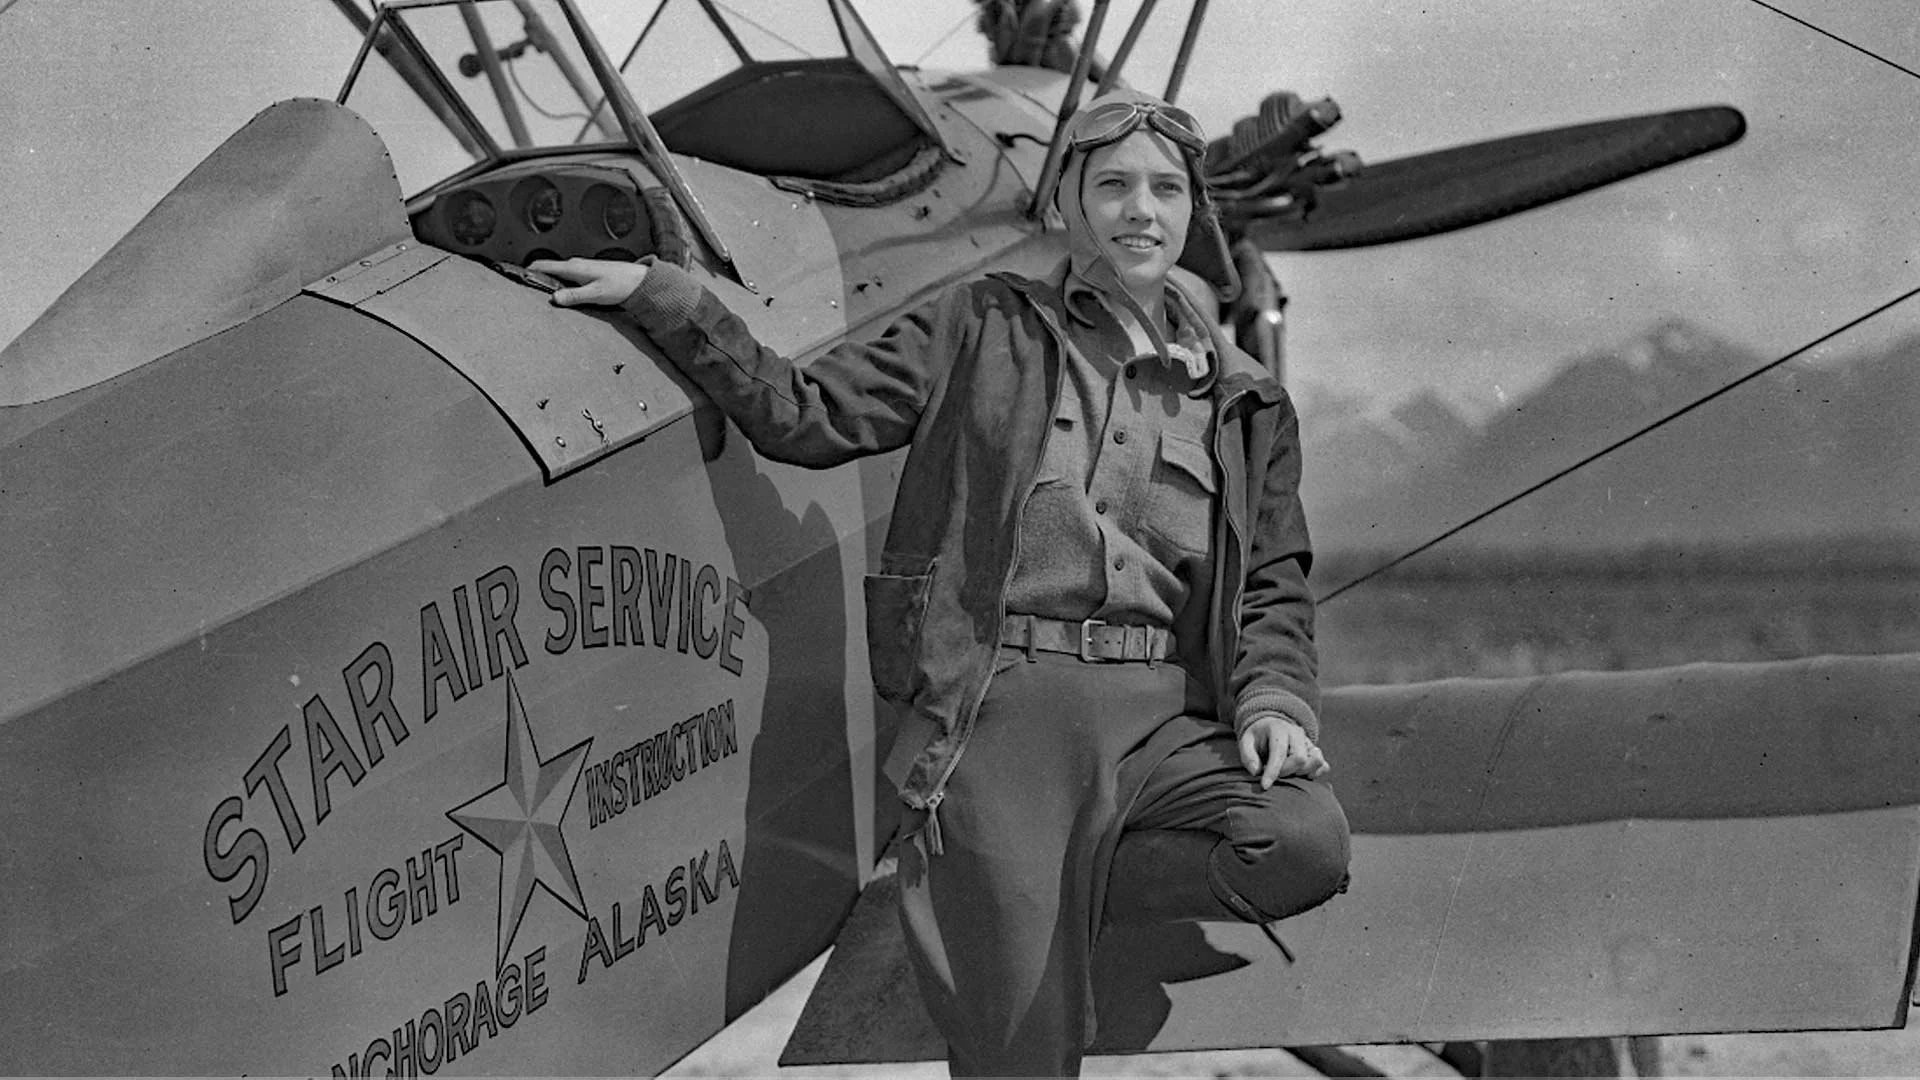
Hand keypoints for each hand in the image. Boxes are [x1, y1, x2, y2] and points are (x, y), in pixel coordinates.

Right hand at [527, 257, 649, 307]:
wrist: (638, 281)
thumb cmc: (620, 285)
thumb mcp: (596, 293)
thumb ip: (575, 296)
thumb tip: (554, 299)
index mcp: (573, 267)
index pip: (543, 265)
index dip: (526, 270)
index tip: (513, 276)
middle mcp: (574, 265)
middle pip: (547, 270)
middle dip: (533, 278)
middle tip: (520, 289)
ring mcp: (580, 269)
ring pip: (556, 274)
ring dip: (546, 282)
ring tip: (534, 294)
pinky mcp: (586, 275)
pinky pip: (565, 278)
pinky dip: (557, 284)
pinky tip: (557, 294)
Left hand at [1238, 714, 1329, 787]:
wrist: (1271, 727)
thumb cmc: (1257, 738)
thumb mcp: (1245, 742)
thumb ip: (1248, 756)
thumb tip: (1255, 772)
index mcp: (1278, 729)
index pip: (1279, 752)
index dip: (1272, 771)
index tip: (1264, 786)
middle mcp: (1297, 733)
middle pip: (1301, 758)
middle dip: (1287, 772)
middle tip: (1276, 775)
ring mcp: (1309, 742)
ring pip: (1316, 760)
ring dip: (1302, 773)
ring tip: (1288, 773)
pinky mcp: (1315, 752)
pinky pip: (1324, 765)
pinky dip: (1314, 774)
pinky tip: (1301, 775)